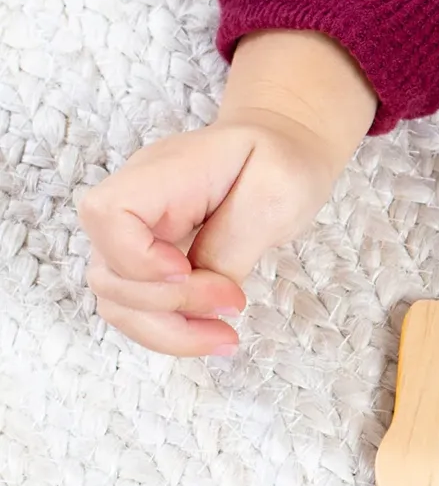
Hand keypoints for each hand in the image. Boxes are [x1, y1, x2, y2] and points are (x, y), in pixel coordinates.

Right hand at [76, 109, 347, 358]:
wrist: (284, 148)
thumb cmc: (284, 161)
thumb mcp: (277, 191)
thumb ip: (233, 241)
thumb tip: (204, 286)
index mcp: (163, 172)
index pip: (107, 213)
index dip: (137, 257)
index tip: (188, 270)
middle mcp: (135, 202)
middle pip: (109, 272)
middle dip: (170, 305)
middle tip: (235, 304)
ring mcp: (135, 234)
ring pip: (117, 301)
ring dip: (167, 331)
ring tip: (225, 338)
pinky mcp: (147, 261)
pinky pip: (138, 308)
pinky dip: (170, 329)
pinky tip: (212, 333)